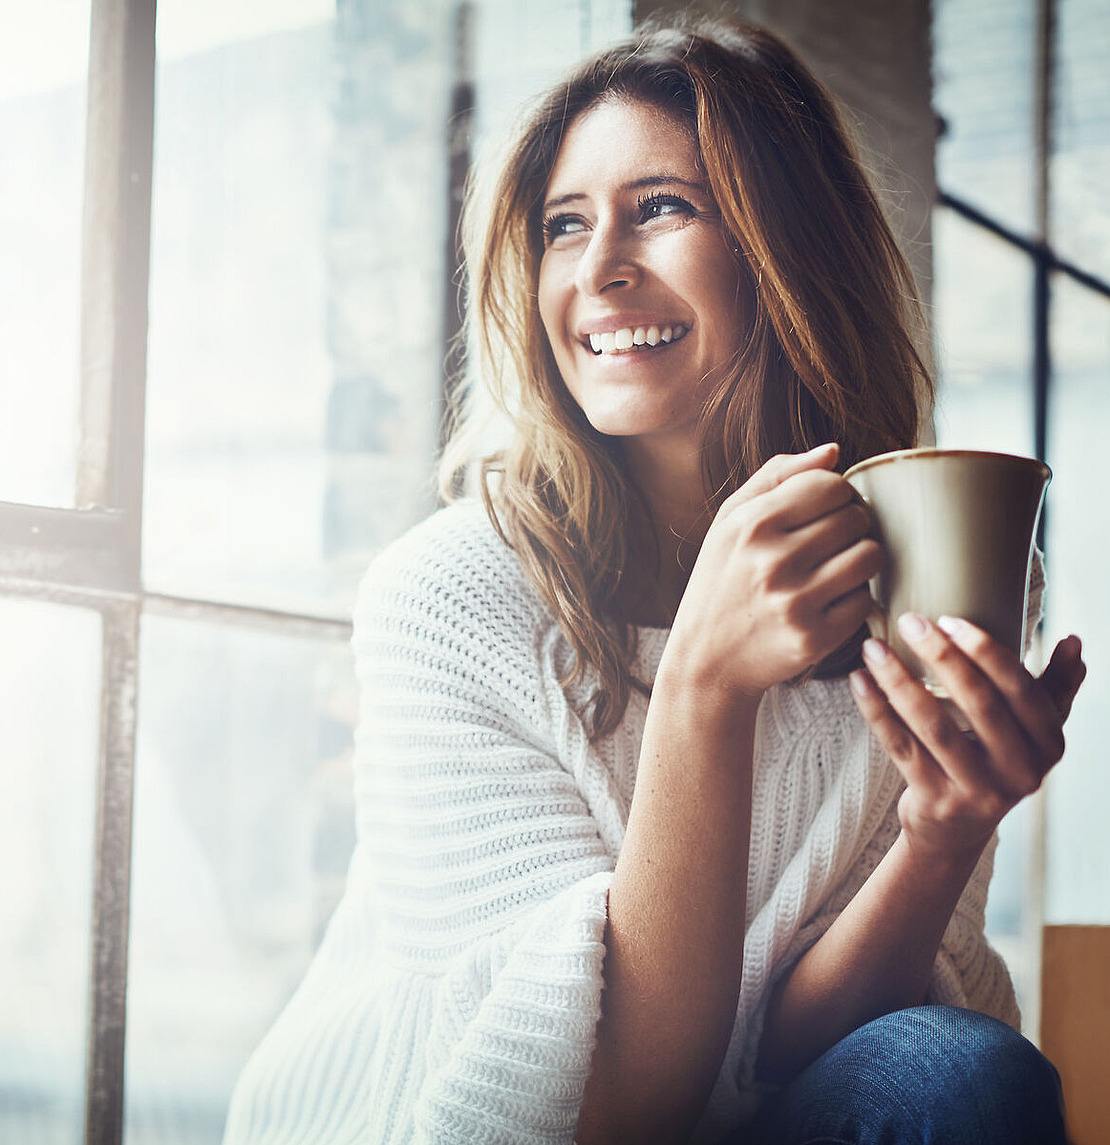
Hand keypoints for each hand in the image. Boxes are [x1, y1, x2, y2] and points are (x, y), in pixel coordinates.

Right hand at [668, 443, 880, 698]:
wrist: (706, 659)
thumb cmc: (721, 581)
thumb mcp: (729, 522)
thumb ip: (777, 476)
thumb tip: (833, 451)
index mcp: (752, 524)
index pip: (830, 485)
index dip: (837, 494)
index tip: (825, 510)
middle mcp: (773, 561)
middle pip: (855, 518)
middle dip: (852, 525)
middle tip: (831, 542)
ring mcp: (796, 602)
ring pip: (870, 556)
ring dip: (861, 558)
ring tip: (837, 567)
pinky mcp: (814, 638)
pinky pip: (865, 600)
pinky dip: (854, 598)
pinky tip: (829, 600)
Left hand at [849, 614, 1085, 860]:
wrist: (956, 831)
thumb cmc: (994, 762)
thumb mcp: (1033, 731)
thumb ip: (1055, 687)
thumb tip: (1074, 641)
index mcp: (1048, 744)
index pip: (1021, 690)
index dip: (987, 652)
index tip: (950, 619)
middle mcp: (1020, 771)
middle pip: (979, 704)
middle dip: (942, 657)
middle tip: (911, 621)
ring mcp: (977, 791)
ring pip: (933, 726)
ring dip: (899, 681)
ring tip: (873, 647)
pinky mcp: (936, 801)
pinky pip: (900, 747)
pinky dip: (876, 710)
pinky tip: (859, 680)